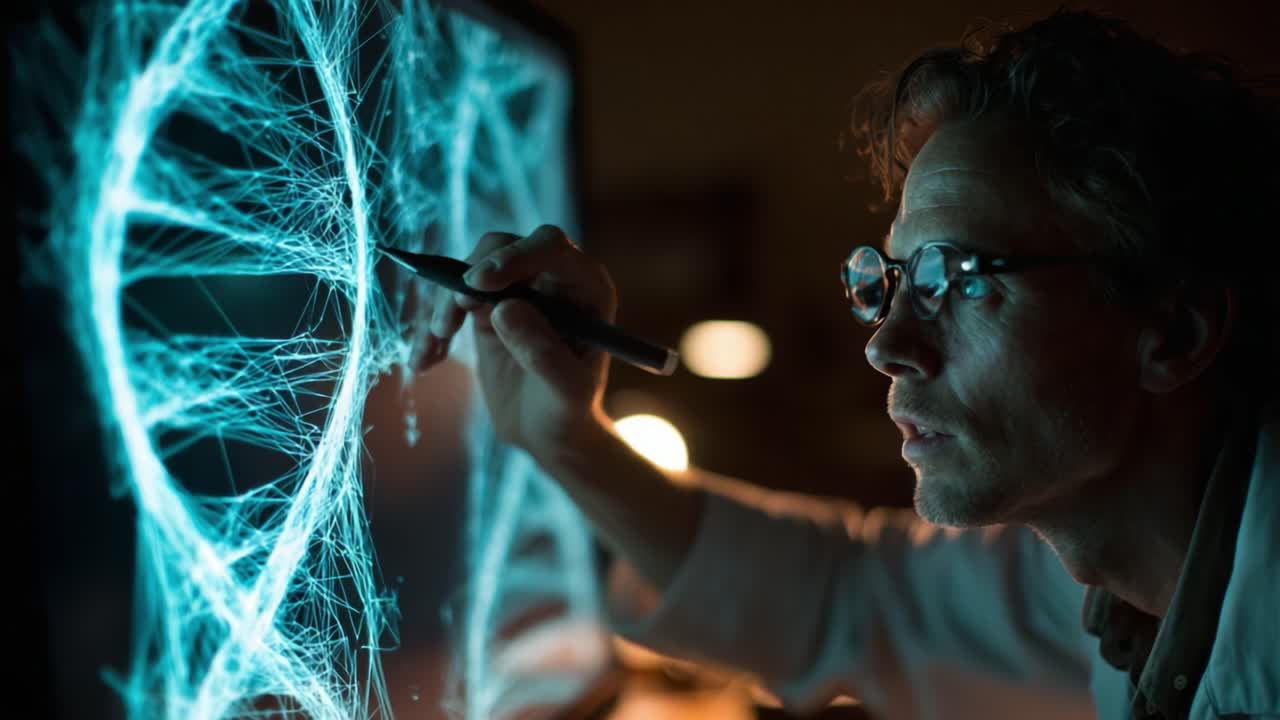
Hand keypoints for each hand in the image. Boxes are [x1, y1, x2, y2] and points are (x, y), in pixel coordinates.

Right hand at [421, 225, 617, 463]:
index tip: (478, 283)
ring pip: (470, 269)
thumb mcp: (567, 391)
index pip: (550, 247)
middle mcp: (552, 278)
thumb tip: (504, 308)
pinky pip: (451, 299)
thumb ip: (543, 353)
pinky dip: (433, 327)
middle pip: (502, 247)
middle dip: (470, 277)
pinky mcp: (487, 308)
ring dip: (444, 303)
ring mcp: (516, 289)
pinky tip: (425, 360)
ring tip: (435, 345)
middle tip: (448, 319)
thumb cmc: (570, 411)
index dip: (514, 256)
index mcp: (586, 286)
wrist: (549, 432)